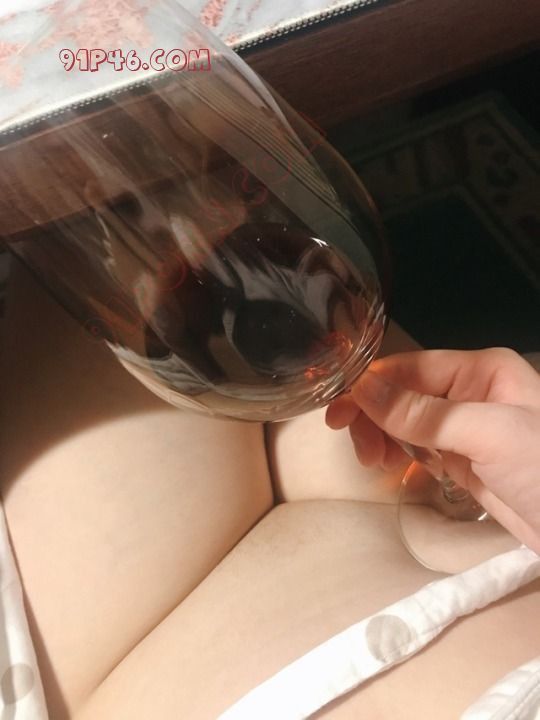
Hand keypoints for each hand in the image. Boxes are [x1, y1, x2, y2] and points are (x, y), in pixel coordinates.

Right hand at [326, 348, 539, 553]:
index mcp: (481, 371)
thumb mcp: (488, 434)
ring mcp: (466, 429)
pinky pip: (418, 449)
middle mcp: (470, 393)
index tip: (336, 411)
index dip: (370, 386)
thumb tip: (363, 389)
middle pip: (402, 395)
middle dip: (374, 417)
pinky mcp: (465, 462)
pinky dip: (399, 456)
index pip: (410, 368)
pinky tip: (392, 469)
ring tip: (375, 463)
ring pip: (405, 422)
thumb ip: (424, 414)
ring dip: (382, 437)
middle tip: (361, 451)